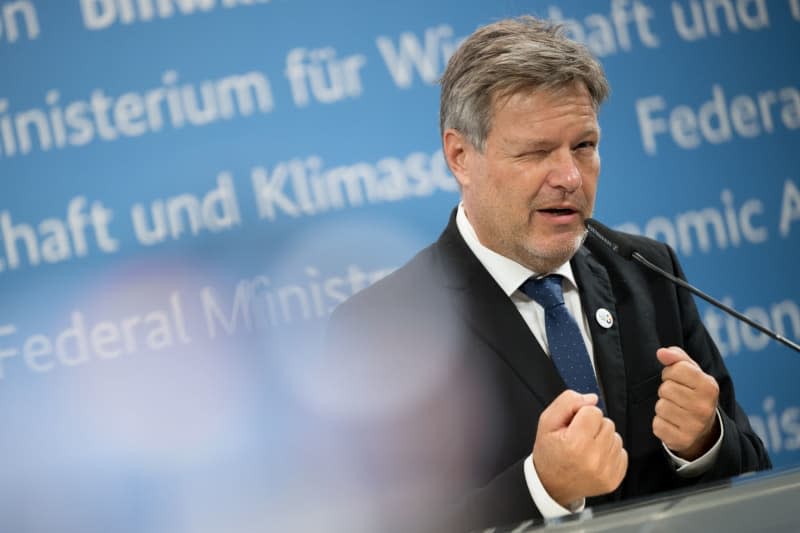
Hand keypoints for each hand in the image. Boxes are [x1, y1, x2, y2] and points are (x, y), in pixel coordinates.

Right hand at [532, 390, 627, 507]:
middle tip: (578, 438)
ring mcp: (606, 471)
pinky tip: (595, 458)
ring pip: (616, 437)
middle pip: (607, 423)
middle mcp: (594, 459)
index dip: (581, 415)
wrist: (551, 485)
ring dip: (603, 439)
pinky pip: (622, 453)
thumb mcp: (547, 422)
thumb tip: (592, 398)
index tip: (572, 427)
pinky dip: (609, 453)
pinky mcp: (614, 479)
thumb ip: (567, 402)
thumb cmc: (549, 453)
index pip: (593, 411)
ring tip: (586, 449)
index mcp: (575, 443)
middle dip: (593, 426)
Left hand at [654, 346, 719, 459]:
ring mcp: (695, 426)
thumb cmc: (693, 393)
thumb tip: (661, 353)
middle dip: (666, 390)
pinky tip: (673, 423)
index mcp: (709, 386)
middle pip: (666, 388)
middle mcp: (705, 407)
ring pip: (660, 407)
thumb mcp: (691, 372)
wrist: (703, 429)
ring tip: (675, 410)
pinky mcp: (682, 440)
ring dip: (663, 407)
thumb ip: (676, 357)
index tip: (677, 380)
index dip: (670, 373)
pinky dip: (660, 423)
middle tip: (677, 397)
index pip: (676, 369)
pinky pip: (657, 425)